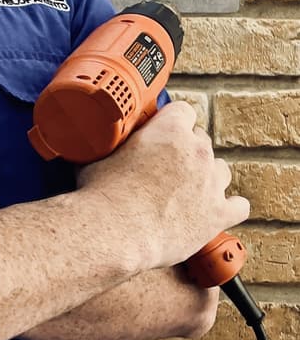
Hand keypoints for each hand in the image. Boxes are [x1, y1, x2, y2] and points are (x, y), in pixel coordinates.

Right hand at [77, 101, 249, 271]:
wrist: (115, 228)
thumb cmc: (104, 191)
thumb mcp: (101, 151)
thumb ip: (116, 140)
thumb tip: (102, 137)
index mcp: (170, 129)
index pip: (183, 111)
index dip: (172, 121)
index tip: (163, 131)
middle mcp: (196, 151)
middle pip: (201, 140)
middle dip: (186, 150)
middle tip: (166, 164)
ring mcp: (211, 183)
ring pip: (221, 169)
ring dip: (207, 175)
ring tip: (186, 188)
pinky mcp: (218, 214)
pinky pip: (239, 205)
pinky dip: (228, 206)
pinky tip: (214, 208)